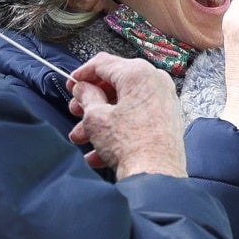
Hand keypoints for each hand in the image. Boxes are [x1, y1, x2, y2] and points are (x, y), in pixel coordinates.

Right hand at [68, 53, 186, 178]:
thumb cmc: (128, 144)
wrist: (156, 175)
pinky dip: (117, 130)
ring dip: (99, 120)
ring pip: (123, 104)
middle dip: (90, 101)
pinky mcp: (167, 119)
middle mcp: (155, 81)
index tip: (70, 84)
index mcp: (138, 73)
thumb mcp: (96, 117)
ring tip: (81, 137)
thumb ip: (86, 96)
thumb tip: (83, 87)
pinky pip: (136, 118)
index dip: (81, 73)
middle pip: (114, 84)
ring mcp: (164, 100)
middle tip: (75, 111)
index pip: (103, 63)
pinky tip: (98, 153)